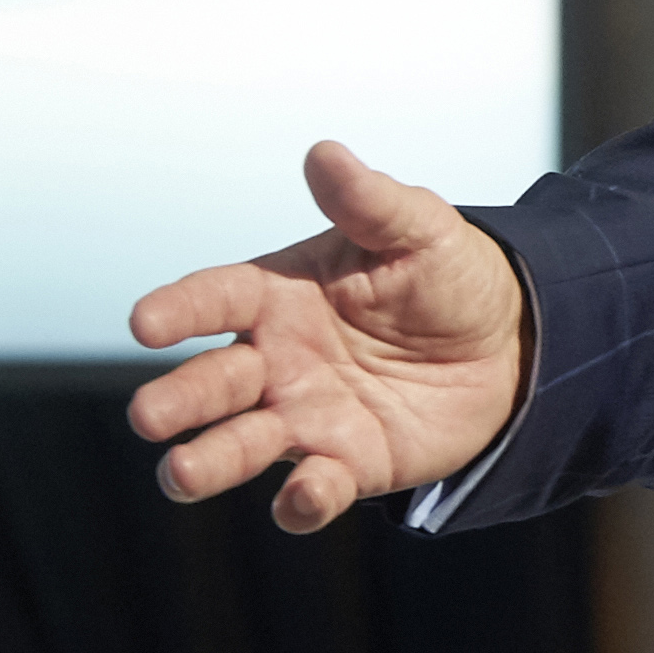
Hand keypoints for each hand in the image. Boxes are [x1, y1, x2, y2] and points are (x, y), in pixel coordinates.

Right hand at [127, 141, 528, 533]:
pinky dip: (302, 499)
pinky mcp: (345, 464)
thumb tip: (324, 153)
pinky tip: (306, 496)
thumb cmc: (447, 277)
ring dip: (207, 462)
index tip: (144, 322)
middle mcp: (275, 361)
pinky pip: (312, 490)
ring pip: (238, 446)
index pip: (215, 299)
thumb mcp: (420, 230)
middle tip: (150, 416)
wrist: (510, 343)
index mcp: (278, 296)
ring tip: (181, 473)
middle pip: (209, 383)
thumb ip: (369, 201)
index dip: (177, 309)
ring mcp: (303, 417)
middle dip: (176, 401)